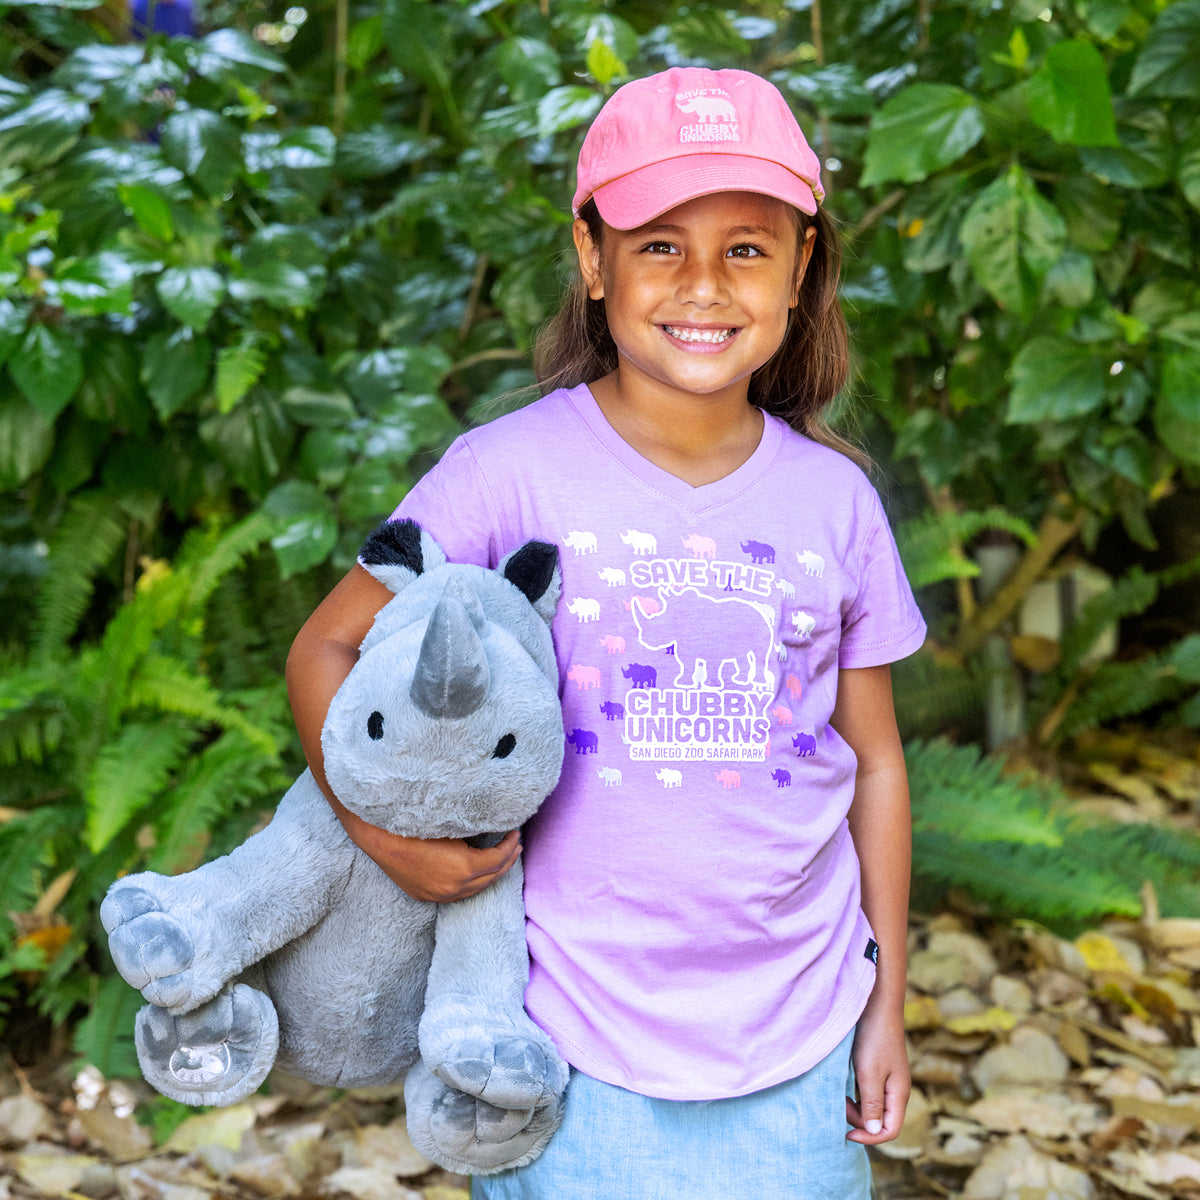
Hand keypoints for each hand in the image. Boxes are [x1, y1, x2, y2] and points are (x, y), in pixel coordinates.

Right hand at [333, 799, 521, 901]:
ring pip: (475, 889)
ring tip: (501, 860)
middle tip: (515, 846)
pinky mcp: (426, 896)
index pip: (498, 859)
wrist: (379, 838)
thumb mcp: (454, 825)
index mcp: (464, 868)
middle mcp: (454, 887)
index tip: (516, 833)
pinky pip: (457, 893)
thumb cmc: (416, 824)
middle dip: (506, 861)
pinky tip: (475, 872)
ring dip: (491, 874)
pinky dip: (471, 883)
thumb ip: (477, 831)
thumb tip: (495, 827)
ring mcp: (439, 895)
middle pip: (491, 877)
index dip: (510, 846)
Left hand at [845, 1000, 909, 1144]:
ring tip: (838, 1094)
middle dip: (858, 1119)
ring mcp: (887, 1077)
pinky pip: (867, 1090)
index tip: (846, 1132)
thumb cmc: (874, 1038)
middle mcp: (895, 1089)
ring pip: (872, 1105)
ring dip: (855, 1105)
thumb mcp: (869, 1073)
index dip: (869, 1138)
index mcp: (899, 1094)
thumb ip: (872, 1104)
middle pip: (879, 1120)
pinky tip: (842, 1083)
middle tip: (838, 1104)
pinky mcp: (878, 1067)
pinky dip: (855, 1092)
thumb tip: (874, 1133)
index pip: (890, 1131)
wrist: (877, 1003)